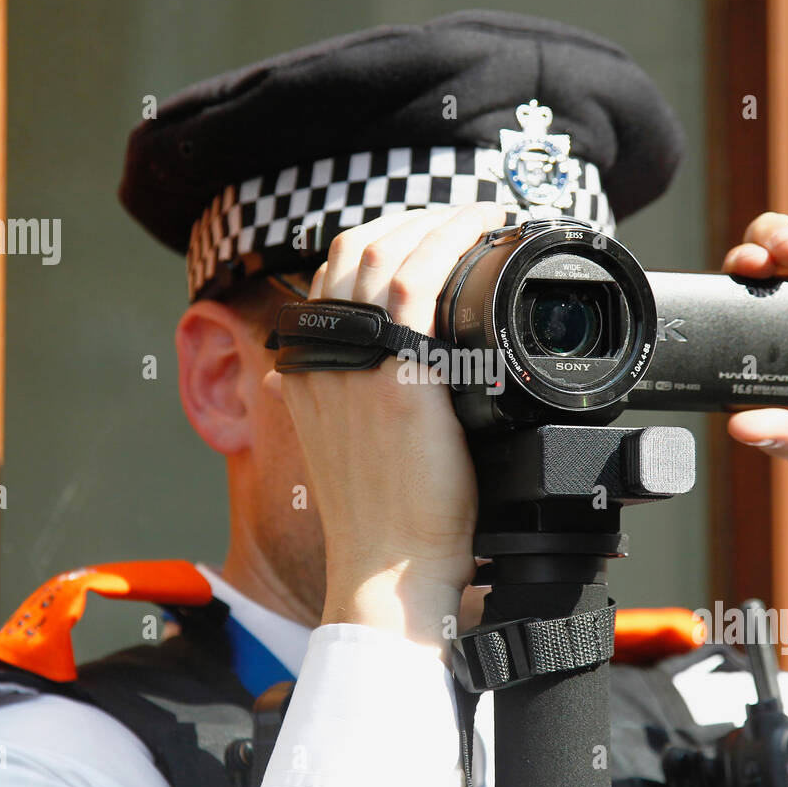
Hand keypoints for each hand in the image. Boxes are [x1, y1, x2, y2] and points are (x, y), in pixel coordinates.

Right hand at [266, 203, 506, 652]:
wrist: (391, 570)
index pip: (330, 277)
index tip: (426, 235)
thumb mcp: (341, 450)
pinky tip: (481, 227)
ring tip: (478, 216)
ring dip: (436, 220)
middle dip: (411, 222)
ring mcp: (356, 364)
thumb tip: (327, 380)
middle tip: (462, 220)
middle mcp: (322, 357)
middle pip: (354, 252)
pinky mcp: (398, 377)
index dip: (379, 241)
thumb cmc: (384, 519)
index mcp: (306, 371)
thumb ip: (337, 404)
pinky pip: (417, 279)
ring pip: (385, 252)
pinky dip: (450, 240)